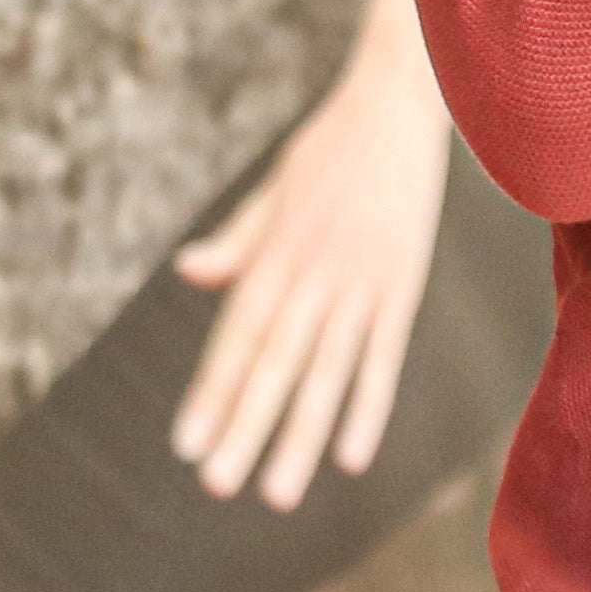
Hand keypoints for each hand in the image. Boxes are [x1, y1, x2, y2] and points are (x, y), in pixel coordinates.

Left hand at [167, 0, 458, 509]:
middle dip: (244, 428)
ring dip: (301, 435)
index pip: (236, 335)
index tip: (186, 444)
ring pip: (326, 371)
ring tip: (276, 493)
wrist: (402, 99)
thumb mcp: (275, 188)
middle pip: (275, 363)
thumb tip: (187, 273)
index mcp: (276, 251)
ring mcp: (361, 280)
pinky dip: (368, 406)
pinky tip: (351, 456)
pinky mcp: (404, 283)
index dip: (211, 391)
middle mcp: (314, 272)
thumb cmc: (332, 145)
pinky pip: (383, 355)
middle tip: (217, 485)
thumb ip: (237, 240)